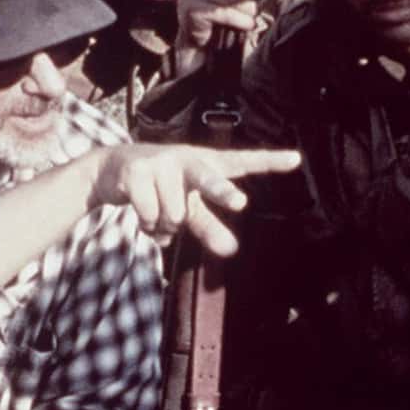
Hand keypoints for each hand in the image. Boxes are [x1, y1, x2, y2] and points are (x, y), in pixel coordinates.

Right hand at [92, 143, 298, 255]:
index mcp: (208, 164)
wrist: (113, 171)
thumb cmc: (163, 189)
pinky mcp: (136, 171)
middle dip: (222, 191)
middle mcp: (188, 159)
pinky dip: (147, 225)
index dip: (270, 162)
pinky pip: (150, 215)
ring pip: (174, 215)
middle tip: (239, 203)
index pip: (243, 161)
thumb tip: (232, 251)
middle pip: (209, 179)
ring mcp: (161, 162)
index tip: (297, 160)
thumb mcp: (189, 209)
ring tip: (157, 213)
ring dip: (164, 226)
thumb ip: (211, 229)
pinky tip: (142, 214)